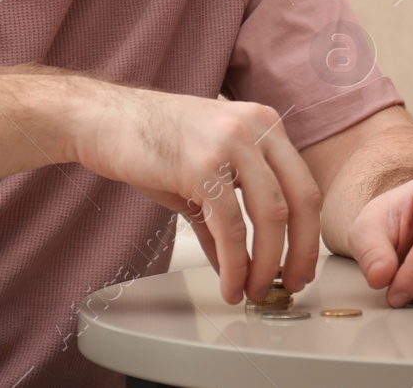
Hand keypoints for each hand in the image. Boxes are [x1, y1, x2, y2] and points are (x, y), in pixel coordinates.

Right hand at [70, 82, 321, 304]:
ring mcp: (231, 143)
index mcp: (266, 125)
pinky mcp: (202, 165)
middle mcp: (257, 128)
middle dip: (300, 252)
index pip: (304, 185)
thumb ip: (225, 217)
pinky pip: (229, 226)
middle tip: (291, 285)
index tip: (301, 266)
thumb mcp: (203, 174)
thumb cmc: (151, 143)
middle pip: (300, 200)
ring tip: (254, 291)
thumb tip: (238, 265)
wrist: (104, 120)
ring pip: (270, 215)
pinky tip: (230, 283)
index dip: (308, 233)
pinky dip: (235, 263)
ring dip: (266, 264)